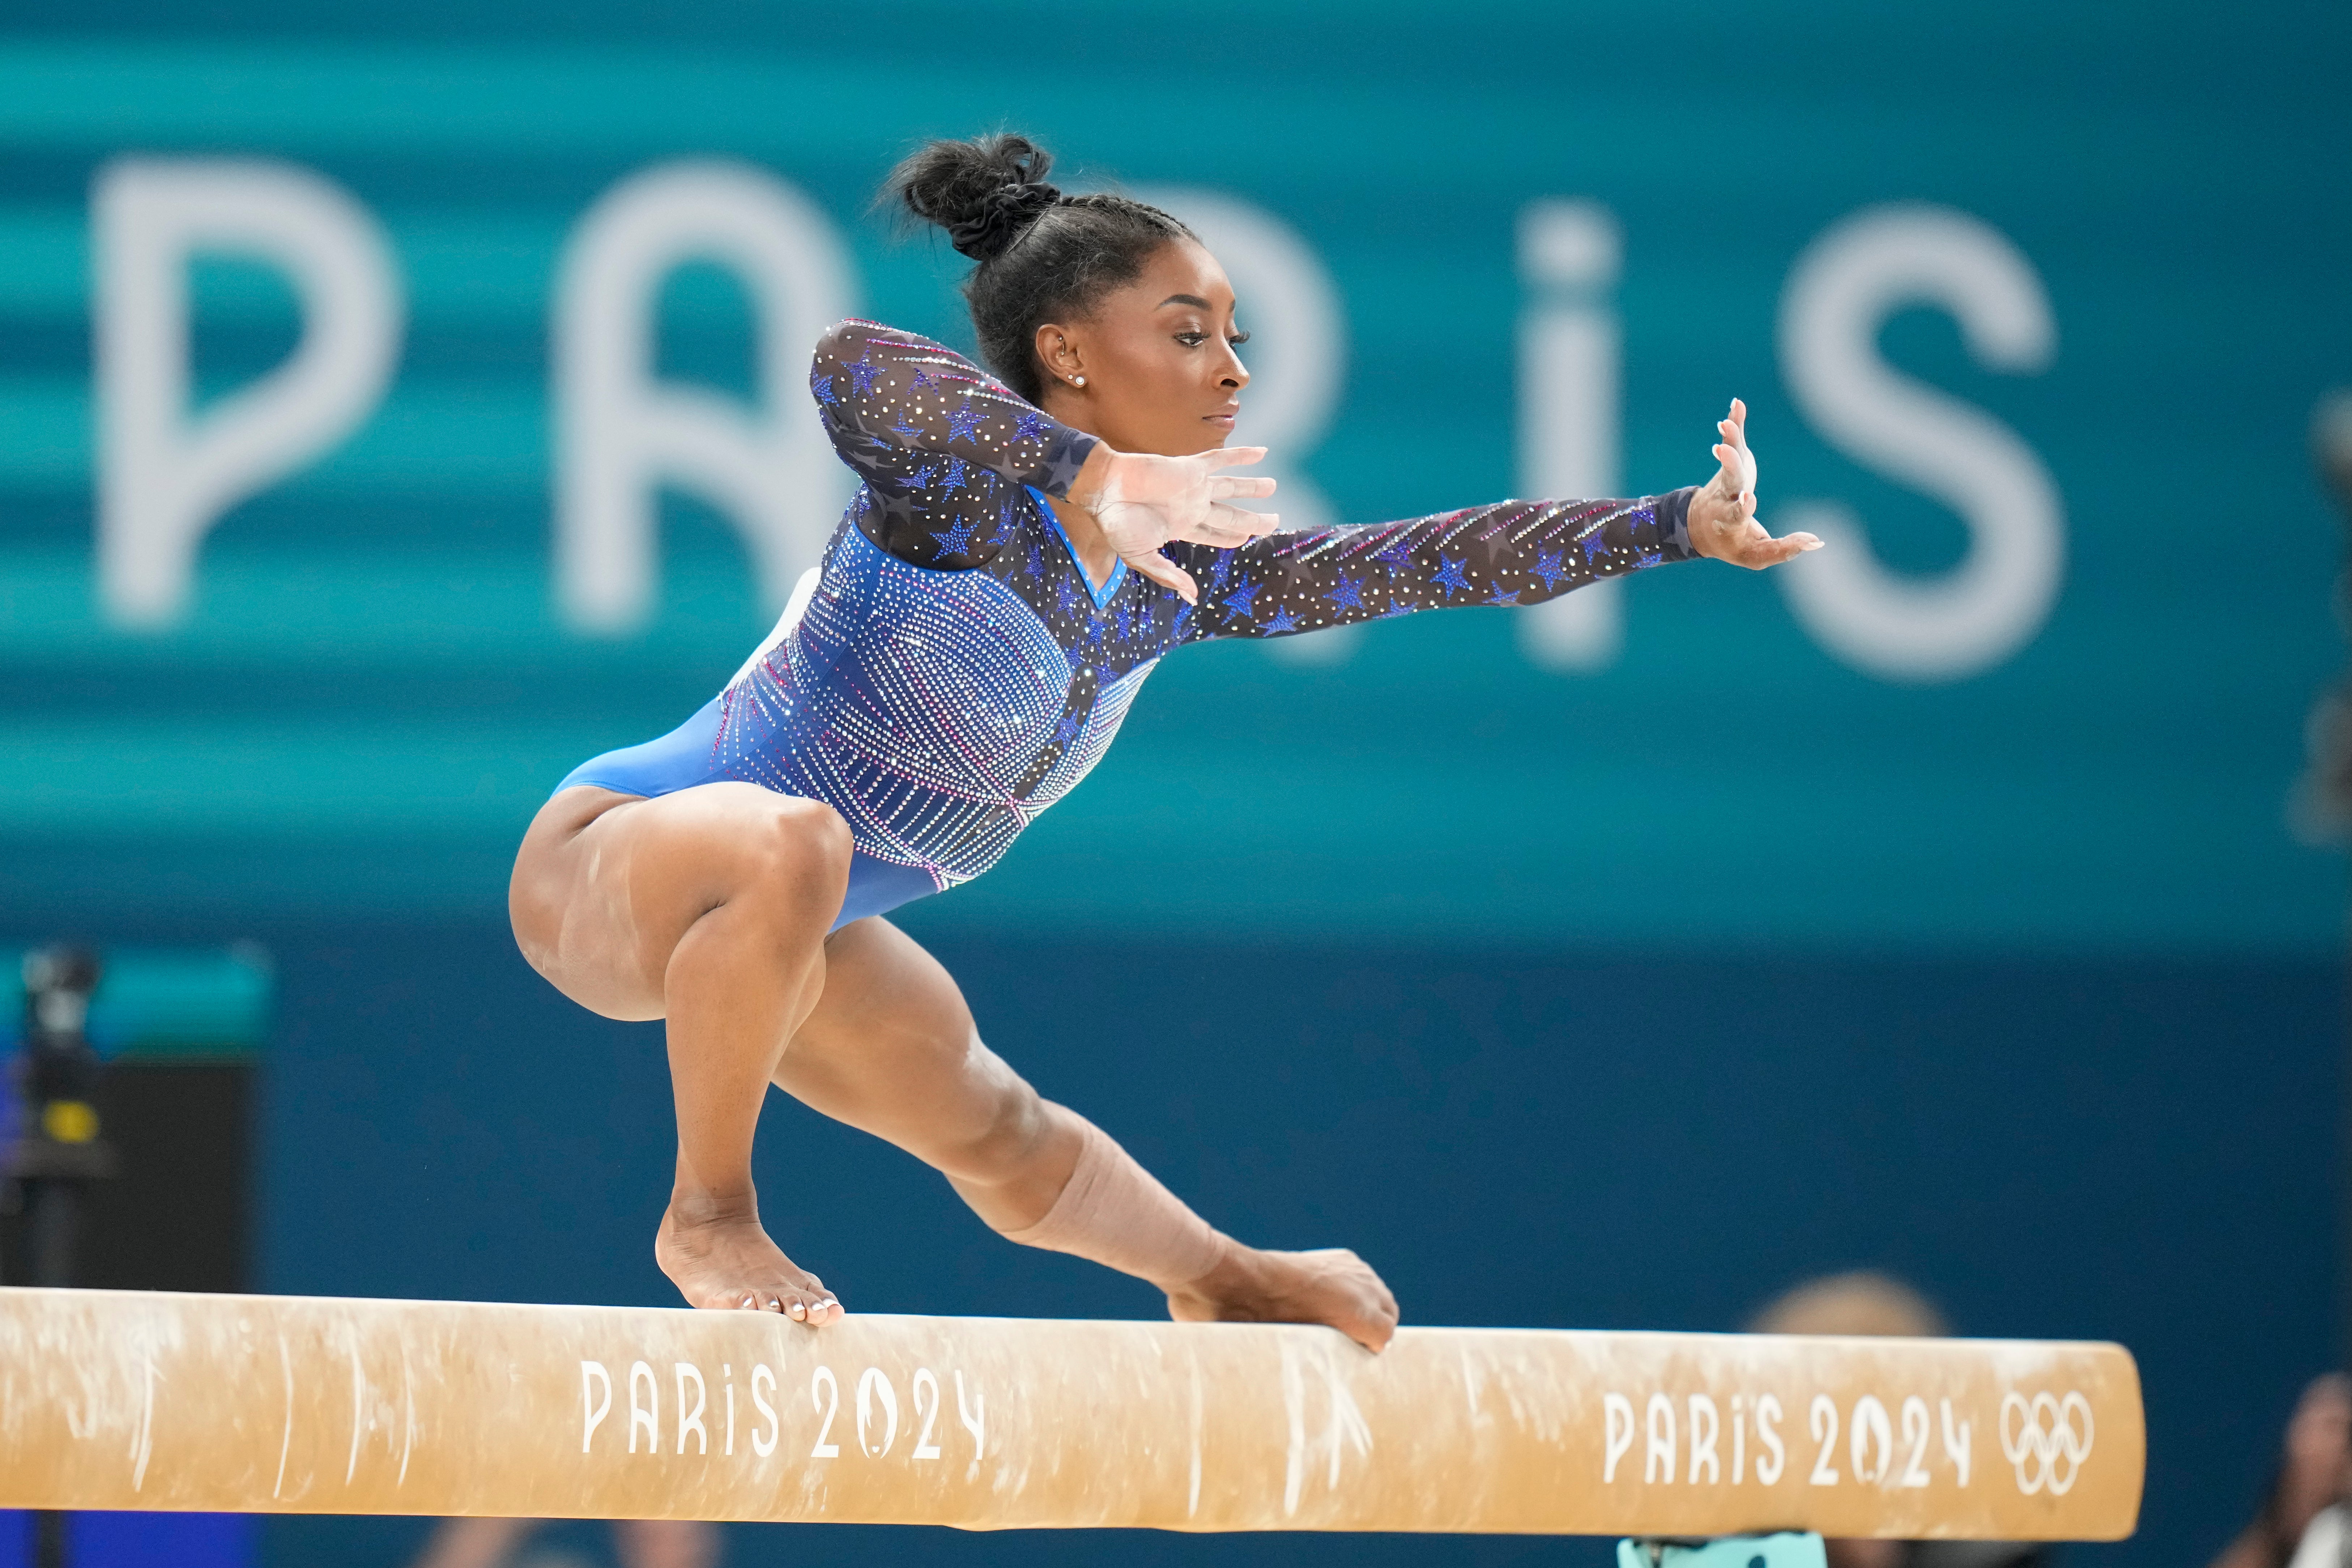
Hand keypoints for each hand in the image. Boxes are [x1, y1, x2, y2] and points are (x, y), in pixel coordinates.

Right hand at [1072, 445, 1277, 600]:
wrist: (1103, 490)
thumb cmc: (1116, 525)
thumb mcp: (1142, 558)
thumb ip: (1169, 576)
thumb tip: (1193, 598)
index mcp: (1181, 528)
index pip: (1216, 535)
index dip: (1233, 537)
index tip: (1249, 538)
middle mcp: (1192, 508)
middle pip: (1231, 515)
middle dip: (1253, 519)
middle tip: (1275, 520)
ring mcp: (1193, 487)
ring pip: (1231, 487)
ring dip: (1252, 487)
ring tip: (1273, 486)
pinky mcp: (1190, 468)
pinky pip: (1221, 459)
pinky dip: (1242, 456)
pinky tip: (1262, 453)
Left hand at [1686, 398, 1820, 568]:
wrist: (1701, 525)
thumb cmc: (1735, 542)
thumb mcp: (1757, 554)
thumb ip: (1785, 549)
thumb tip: (1818, 542)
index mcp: (1731, 522)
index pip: (1737, 514)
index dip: (1742, 507)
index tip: (1747, 498)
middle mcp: (1726, 498)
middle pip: (1728, 481)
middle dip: (1729, 465)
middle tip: (1723, 450)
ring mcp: (1727, 478)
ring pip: (1729, 458)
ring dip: (1729, 439)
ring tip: (1725, 423)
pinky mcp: (1731, 461)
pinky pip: (1733, 439)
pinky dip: (1736, 421)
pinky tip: (1737, 403)